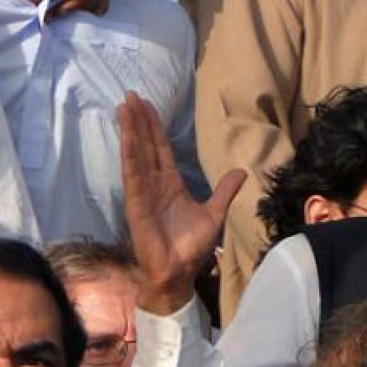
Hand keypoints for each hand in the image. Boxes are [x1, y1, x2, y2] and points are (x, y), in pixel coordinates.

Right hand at [118, 91, 244, 314]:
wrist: (178, 273)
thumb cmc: (191, 246)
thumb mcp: (214, 213)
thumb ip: (224, 191)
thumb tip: (241, 171)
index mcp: (170, 184)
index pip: (160, 149)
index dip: (153, 127)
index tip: (145, 105)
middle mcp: (154, 184)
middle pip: (146, 145)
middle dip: (139, 120)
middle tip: (131, 94)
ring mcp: (143, 193)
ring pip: (136, 155)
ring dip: (131, 131)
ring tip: (125, 106)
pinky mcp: (137, 205)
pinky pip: (133, 176)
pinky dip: (130, 156)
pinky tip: (126, 137)